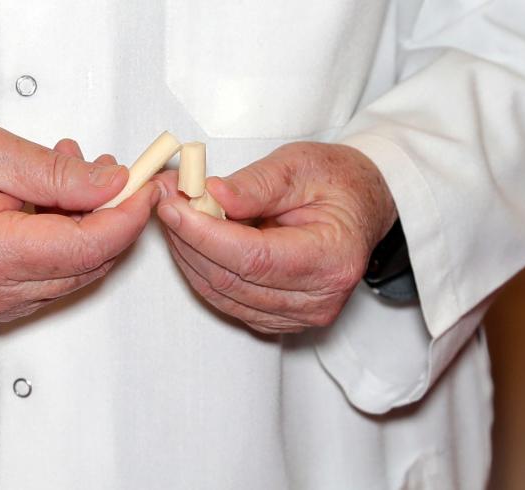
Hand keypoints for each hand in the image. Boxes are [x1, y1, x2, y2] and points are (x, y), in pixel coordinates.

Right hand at [0, 123, 159, 320]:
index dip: (128, 215)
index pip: (88, 245)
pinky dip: (73, 240)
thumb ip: (59, 175)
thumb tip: (113, 185)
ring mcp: (1, 302)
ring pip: (82, 271)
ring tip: (74, 173)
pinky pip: (61, 276)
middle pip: (91, 262)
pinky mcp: (5, 302)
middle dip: (115, 216)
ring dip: (93, 225)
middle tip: (116, 170)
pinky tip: (58, 202)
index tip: (147, 184)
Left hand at [155, 142, 396, 333]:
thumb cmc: (336, 184)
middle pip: (231, 279)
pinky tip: (194, 237)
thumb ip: (256, 183)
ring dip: (188, 253)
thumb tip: (212, 195)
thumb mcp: (300, 165)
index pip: (253, 258)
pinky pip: (225, 299)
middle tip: (166, 199)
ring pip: (220, 293)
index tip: (172, 206)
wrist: (358, 208)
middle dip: (188, 238)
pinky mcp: (276, 319)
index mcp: (332, 259)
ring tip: (177, 212)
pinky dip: (201, 268)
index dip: (204, 234)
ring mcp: (297, 316)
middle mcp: (317, 299)